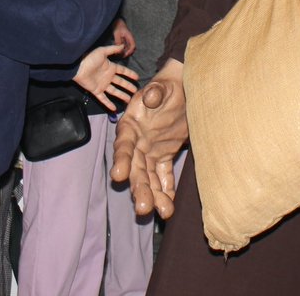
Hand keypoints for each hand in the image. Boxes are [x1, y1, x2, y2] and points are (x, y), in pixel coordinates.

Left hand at [72, 44, 138, 110]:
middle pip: (120, 82)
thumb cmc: (90, 58)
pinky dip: (108, 104)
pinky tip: (114, 109)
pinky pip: (103, 99)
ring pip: (114, 92)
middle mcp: (108, 77)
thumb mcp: (102, 51)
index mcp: (110, 67)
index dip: (129, 74)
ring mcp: (102, 85)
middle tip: (135, 90)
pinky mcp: (96, 91)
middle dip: (128, 86)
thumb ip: (113, 49)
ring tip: (129, 100)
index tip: (137, 77)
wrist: (78, 67)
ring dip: (122, 95)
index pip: (123, 71)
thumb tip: (123, 46)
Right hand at [110, 59, 188, 218]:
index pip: (123, 145)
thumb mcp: (161, 86)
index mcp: (131, 126)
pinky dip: (167, 190)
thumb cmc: (167, 86)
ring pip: (149, 177)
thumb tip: (151, 96)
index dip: (121, 159)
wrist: (181, 89)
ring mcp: (150, 152)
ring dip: (153, 195)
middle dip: (139, 188)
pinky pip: (164, 175)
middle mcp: (137, 143)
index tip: (118, 175)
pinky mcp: (164, 156)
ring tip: (162, 213)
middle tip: (143, 208)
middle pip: (135, 168)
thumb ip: (155, 92)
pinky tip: (169, 206)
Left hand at [112, 19, 135, 56]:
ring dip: (125, 52)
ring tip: (119, 54)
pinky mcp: (124, 40)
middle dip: (128, 53)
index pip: (133, 46)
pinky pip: (125, 46)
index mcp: (130, 37)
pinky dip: (122, 49)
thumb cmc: (117, 26)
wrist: (117, 22)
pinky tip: (118, 51)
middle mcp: (130, 39)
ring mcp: (127, 40)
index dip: (130, 51)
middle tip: (122, 56)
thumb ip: (118, 41)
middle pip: (132, 48)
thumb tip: (120, 49)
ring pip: (128, 48)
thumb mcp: (117, 34)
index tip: (125, 54)